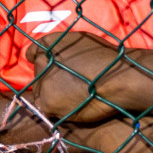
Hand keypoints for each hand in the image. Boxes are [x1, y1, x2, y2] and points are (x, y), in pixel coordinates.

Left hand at [28, 31, 152, 122]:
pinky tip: (74, 106)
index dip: (45, 63)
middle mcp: (40, 60)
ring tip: (76, 96)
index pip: (33, 54)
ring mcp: (42, 81)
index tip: (56, 70)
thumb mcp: (82, 42)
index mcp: (49, 42)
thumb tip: (56, 56)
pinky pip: (46, 108)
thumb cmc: (108, 59)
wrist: (119, 77)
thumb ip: (64, 48)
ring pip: (41, 92)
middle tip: (73, 85)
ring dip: (53, 96)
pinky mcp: (46, 101)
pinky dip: (57, 110)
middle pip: (38, 75)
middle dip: (51, 80)